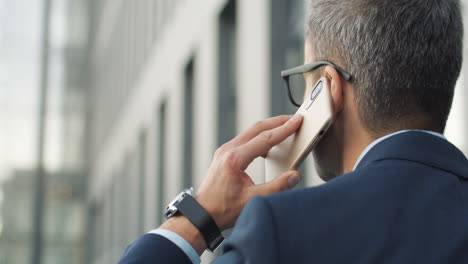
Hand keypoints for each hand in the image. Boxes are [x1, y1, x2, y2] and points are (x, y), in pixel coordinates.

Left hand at [195, 114, 302, 229]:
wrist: (202, 214)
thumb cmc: (224, 209)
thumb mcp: (254, 200)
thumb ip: (277, 187)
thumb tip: (295, 175)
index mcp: (235, 159)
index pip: (264, 138)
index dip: (283, 130)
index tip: (296, 121)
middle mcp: (227, 150)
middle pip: (256, 128)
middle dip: (277, 122)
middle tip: (294, 119)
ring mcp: (224, 151)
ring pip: (250, 132)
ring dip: (268, 128)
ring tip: (284, 129)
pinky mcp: (224, 155)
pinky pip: (244, 140)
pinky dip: (259, 137)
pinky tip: (268, 145)